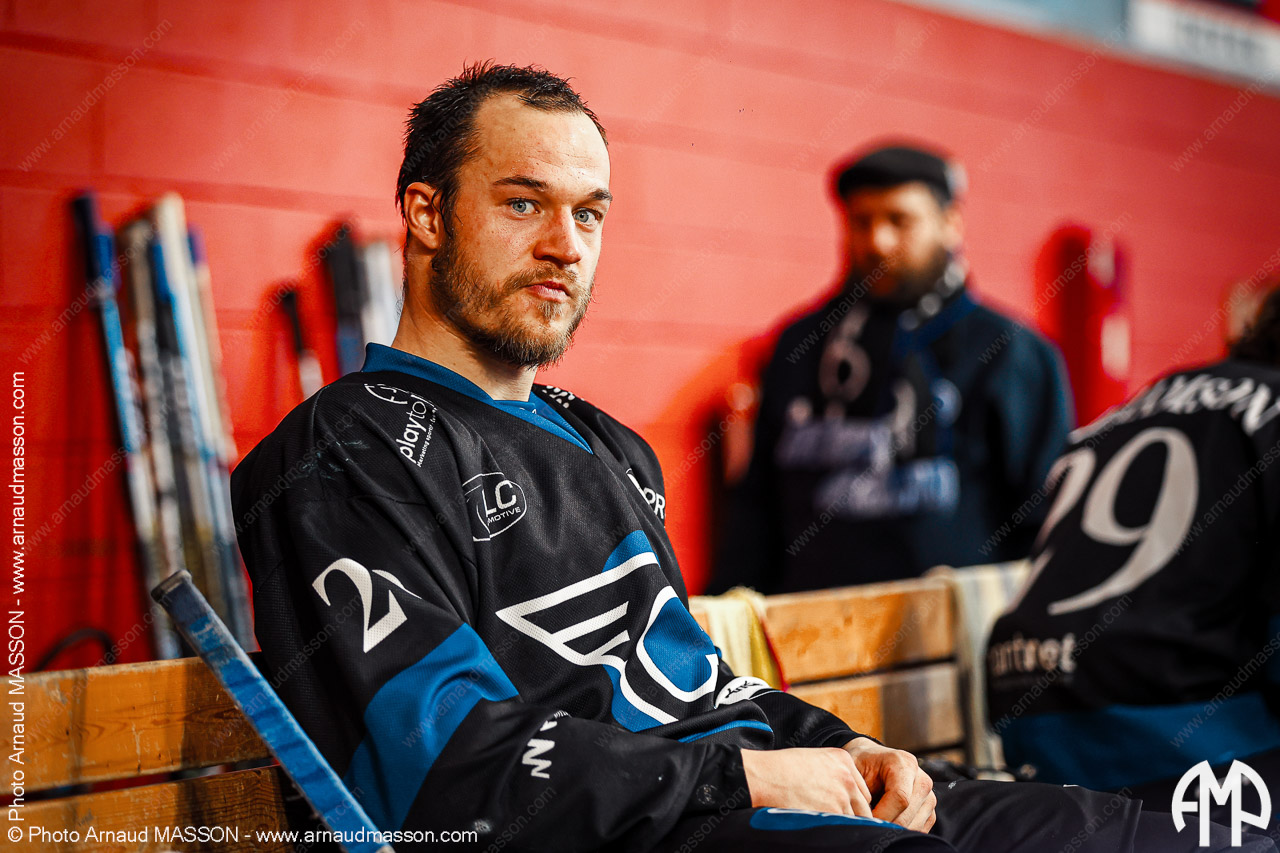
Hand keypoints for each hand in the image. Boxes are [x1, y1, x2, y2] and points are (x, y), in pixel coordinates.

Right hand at [741, 747, 873, 815]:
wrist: (764, 775)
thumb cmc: (781, 767)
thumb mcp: (813, 759)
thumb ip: (833, 773)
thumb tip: (839, 795)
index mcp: (843, 759)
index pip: (862, 789)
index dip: (852, 801)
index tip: (841, 807)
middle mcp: (847, 777)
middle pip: (863, 806)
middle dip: (852, 814)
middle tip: (835, 819)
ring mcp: (841, 796)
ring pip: (853, 819)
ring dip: (841, 822)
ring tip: (825, 822)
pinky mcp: (832, 812)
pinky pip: (842, 827)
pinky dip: (833, 829)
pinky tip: (821, 825)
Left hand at [842, 738, 935, 831]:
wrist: (874, 761)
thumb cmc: (862, 765)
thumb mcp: (854, 768)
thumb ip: (858, 788)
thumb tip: (859, 814)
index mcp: (904, 764)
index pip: (900, 798)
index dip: (882, 815)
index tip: (865, 821)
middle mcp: (922, 780)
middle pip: (907, 816)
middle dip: (884, 825)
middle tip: (866, 826)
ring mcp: (929, 797)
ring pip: (913, 827)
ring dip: (891, 830)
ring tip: (874, 821)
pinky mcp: (930, 811)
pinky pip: (917, 831)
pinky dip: (900, 832)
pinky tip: (885, 823)